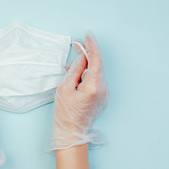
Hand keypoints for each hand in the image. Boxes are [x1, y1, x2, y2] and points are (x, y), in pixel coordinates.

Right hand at [48, 35, 107, 150]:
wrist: (71, 132)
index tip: (87, 35)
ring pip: (96, 72)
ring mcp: (104, 94)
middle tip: (75, 48)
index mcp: (94, 86)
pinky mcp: (103, 97)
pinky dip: (87, 76)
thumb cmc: (65, 112)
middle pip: (96, 65)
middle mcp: (103, 89)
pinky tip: (76, 80)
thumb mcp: (64, 87)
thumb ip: (75, 70)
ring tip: (70, 72)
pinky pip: (96, 80)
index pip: (96, 59)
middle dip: (86, 56)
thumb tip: (82, 58)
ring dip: (85, 67)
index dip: (92, 45)